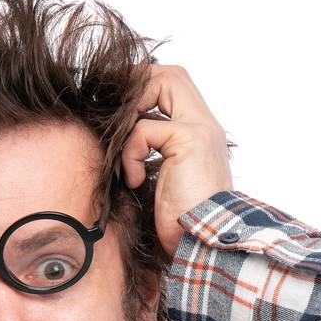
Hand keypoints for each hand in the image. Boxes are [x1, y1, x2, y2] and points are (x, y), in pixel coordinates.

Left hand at [118, 65, 233, 258]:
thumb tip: (118, 141)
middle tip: (115, 116)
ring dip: (133, 112)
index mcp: (201, 134)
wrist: (203, 246)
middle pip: (171, 74)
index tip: (118, 110)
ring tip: (125, 149)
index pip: (175, 86)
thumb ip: (153, 155)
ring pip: (162, 83)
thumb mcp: (163, 180)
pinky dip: (131, 152)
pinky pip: (145, 128)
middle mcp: (205, 125)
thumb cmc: (181, 223)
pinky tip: (136, 180)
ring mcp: (199, 130)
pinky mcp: (187, 141)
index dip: (144, 87)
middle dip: (137, 86)